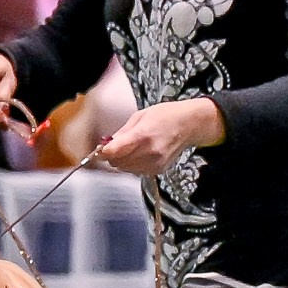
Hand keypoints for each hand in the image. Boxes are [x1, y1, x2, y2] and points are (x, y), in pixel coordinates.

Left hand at [94, 97, 225, 178]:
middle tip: (113, 146)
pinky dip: (133, 164)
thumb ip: (122, 133)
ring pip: (126, 169)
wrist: (189, 125)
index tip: (98, 150)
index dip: (103, 152)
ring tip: (130, 148)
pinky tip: (140, 153)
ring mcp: (155, 163)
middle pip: (117, 163)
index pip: (115, 151)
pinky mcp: (159, 170)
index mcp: (143, 135)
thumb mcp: (140, 116)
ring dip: (122, 161)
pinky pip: (137, 171)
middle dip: (112, 156)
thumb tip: (106, 145)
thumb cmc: (166, 116)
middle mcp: (149, 153)